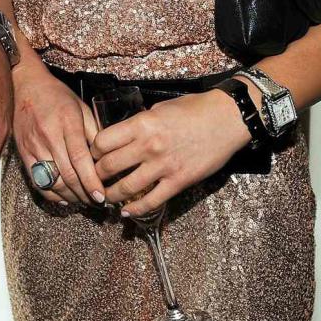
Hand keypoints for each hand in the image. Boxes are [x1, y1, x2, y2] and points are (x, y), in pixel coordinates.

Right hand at [12, 61, 102, 207]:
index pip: (80, 159)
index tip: (101, 196)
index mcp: (67, 122)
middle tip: (97, 202)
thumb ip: (94, 132)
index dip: (91, 180)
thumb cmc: (58, 96)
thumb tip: (107, 158)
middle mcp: (48, 136)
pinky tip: (64, 198)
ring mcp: (33, 146)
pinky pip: (37, 181)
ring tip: (84, 201)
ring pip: (52, 181)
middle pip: (67, 174)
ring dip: (70, 196)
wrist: (27, 86)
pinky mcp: (23, 153)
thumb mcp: (82, 107)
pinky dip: (51, 194)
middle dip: (84, 193)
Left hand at [90, 89, 250, 216]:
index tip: (93, 155)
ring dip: (110, 195)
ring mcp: (163, 166)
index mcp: (141, 124)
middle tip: (94, 178)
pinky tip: (126, 212)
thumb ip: (140, 123)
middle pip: (108, 167)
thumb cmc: (194, 109)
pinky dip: (135, 209)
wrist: (228, 118)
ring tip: (105, 198)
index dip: (93, 151)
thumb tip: (123, 135)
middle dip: (97, 174)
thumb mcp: (159, 108)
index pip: (102, 142)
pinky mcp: (179, 181)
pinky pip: (151, 201)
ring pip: (125, 188)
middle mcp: (148, 146)